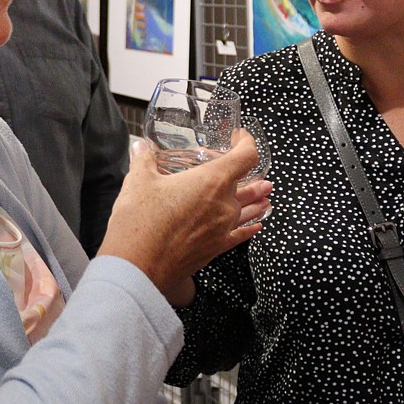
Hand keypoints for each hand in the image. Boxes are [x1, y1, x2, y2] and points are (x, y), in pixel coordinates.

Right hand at [98, 135, 265, 296]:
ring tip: (267, 197)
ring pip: (246, 211)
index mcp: (211, 180)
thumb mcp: (138, 181)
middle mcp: (224, 205)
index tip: (240, 138)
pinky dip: (249, 229)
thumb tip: (140, 148)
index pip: (246, 157)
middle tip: (253, 173)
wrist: (137, 265)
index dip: (247, 143)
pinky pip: (239, 236)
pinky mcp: (215, 249)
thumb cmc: (140, 220)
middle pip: (247, 186)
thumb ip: (143, 160)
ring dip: (256, 202)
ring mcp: (222, 229)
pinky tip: (257, 227)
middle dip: (251, 177)